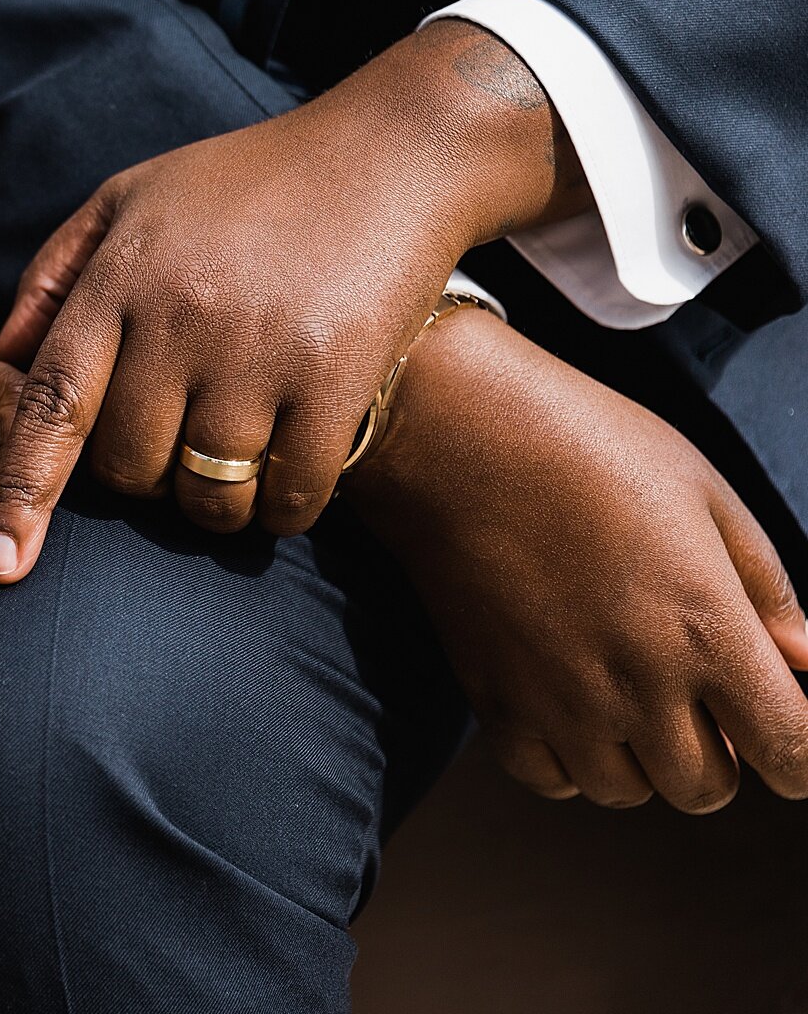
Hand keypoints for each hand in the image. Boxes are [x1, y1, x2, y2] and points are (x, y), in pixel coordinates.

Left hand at [0, 20, 592, 581]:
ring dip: (214, 503)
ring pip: (207, 494)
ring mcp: (260, 353)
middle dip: (142, 480)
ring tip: (234, 457)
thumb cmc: (246, 180)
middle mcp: (182, 319)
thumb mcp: (130, 198)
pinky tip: (293, 473)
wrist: (395, 151)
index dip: (19, 492)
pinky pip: (292, 495)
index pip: (53, 406)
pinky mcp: (336, 378)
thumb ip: (54, 277)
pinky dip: (285, 507)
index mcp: (122, 278)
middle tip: (175, 442)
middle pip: (129, 469)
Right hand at [344, 308, 807, 811]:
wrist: (453, 435)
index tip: (782, 726)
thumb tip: (806, 659)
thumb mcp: (704, 491)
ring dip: (642, 759)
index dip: (799, 751)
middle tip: (699, 698)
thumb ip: (767, 587)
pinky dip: (569, 760)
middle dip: (720, 754)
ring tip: (629, 697)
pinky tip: (570, 707)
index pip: (791, 751)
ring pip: (626, 791)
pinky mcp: (493, 699)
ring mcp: (559, 700)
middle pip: (705, 788)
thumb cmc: (586, 443)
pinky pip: (548, 778)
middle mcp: (639, 684)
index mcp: (708, 629)